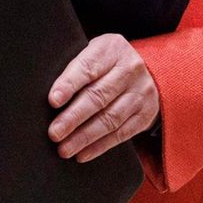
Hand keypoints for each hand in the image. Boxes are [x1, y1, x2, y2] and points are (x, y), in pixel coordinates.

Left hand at [47, 34, 158, 162]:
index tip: (53, 100)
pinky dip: (100, 146)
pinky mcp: (145, 115)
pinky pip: (121, 134)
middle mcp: (129, 70)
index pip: (88, 67)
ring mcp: (140, 94)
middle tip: (54, 132)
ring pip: (110, 119)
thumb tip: (51, 94)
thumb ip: (79, 66)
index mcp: (111, 49)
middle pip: (98, 96)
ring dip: (84, 137)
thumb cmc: (109, 60)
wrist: (150, 70)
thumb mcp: (96, 51)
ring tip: (64, 148)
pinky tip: (83, 153)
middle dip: (73, 117)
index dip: (69, 84)